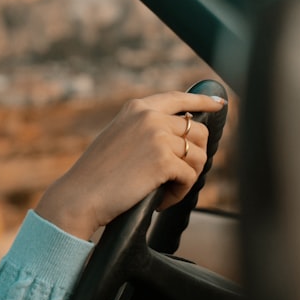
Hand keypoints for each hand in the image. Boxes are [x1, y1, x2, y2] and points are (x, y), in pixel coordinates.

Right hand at [35, 91, 225, 239]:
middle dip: (195, 157)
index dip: (203, 101)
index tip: (219, 104)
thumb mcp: (118, 138)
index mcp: (137, 108)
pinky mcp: (164, 160)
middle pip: (198, 131)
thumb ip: (144, 129)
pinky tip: (160, 201)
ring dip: (187, 178)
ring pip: (198, 156)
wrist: (80, 195)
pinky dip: (179, 194)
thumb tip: (179, 136)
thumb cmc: (96, 175)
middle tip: (179, 177)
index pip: (179, 98)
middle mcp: (149, 116)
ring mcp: (158, 136)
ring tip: (165, 191)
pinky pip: (190, 177)